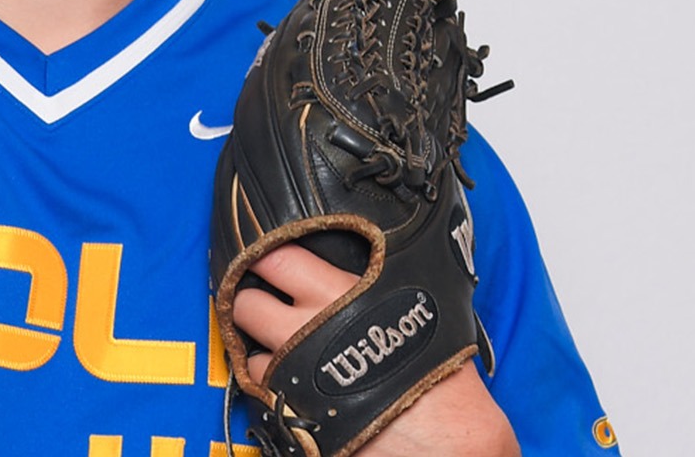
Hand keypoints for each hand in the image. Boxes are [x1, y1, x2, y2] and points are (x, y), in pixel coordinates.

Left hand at [232, 244, 517, 456]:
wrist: (448, 444)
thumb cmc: (442, 377)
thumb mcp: (418, 311)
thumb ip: (376, 287)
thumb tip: (364, 270)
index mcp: (340, 294)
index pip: (276, 258)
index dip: (263, 256)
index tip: (262, 257)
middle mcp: (308, 328)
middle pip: (246, 304)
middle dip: (249, 304)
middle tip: (263, 307)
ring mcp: (296, 373)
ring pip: (250, 352)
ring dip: (262, 352)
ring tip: (286, 354)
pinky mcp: (293, 412)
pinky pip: (262, 393)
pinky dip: (271, 388)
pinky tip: (294, 387)